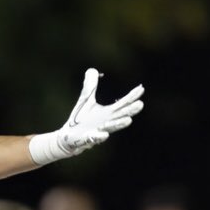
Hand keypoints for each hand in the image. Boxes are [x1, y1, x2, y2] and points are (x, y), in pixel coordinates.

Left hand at [29, 68, 143, 164]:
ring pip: (111, 128)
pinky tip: (104, 135)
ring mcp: (98, 131)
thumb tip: (92, 70)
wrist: (68, 137)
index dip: (131, 96)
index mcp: (108, 113)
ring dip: (119, 124)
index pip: (122, 104)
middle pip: (121, 116)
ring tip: (128, 120)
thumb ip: (90, 86)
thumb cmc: (80, 119)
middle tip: (140, 104)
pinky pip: (95, 138)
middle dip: (130, 111)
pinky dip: (99, 137)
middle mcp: (106, 122)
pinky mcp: (88, 139)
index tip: (141, 88)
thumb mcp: (85, 100)